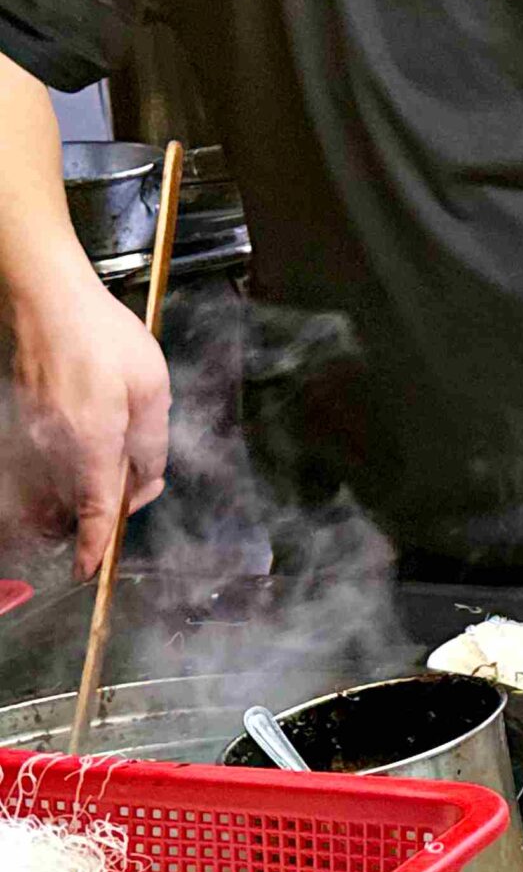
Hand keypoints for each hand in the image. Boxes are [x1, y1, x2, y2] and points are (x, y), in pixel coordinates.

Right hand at [4, 262, 169, 576]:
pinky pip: (37, 466)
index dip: (93, 544)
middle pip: (72, 502)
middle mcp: (52, 447)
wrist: (46, 301)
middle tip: (141, 480)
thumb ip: (152, 441)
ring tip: (118, 461)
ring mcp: (29, 436)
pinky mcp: (19, 424)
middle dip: (106, 505)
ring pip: (52, 487)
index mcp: (92, 440)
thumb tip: (147, 479)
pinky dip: (59, 473)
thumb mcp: (152, 388)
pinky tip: (86, 448)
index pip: (93, 509)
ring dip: (81, 491)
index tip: (90, 570)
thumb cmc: (103, 337)